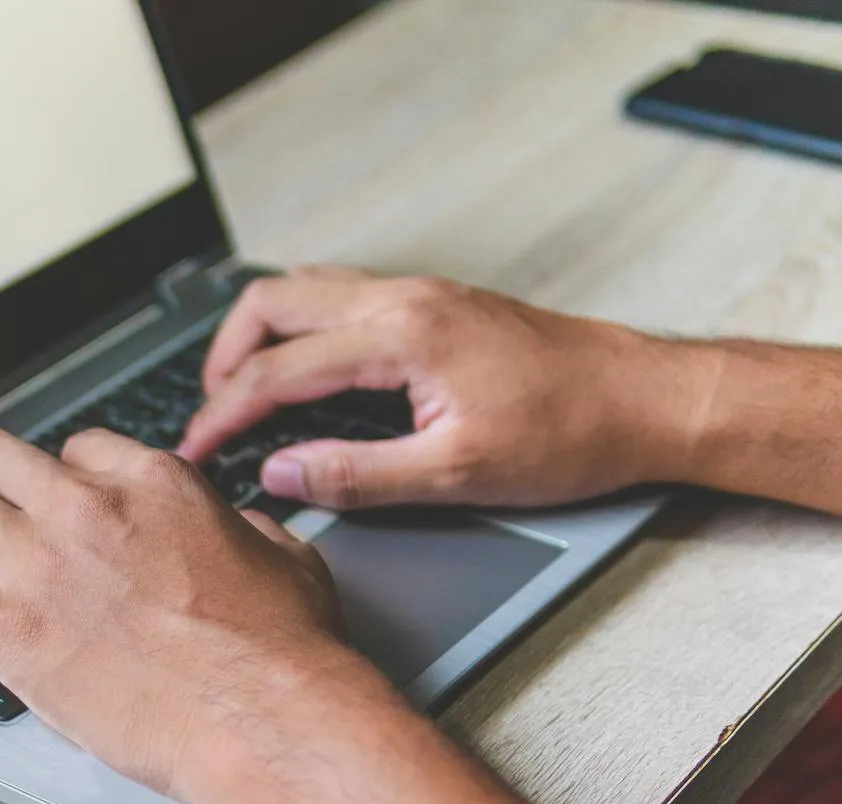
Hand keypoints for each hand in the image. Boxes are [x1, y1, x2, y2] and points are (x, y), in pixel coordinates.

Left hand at [0, 427, 348, 802]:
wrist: (261, 716)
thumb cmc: (282, 651)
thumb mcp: (285, 557)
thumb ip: (244, 530)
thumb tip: (237, 531)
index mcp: (152, 483)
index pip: (77, 452)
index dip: (62, 482)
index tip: (58, 512)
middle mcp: (85, 509)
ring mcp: (41, 565)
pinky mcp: (8, 630)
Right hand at [177, 269, 713, 510]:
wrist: (647, 400)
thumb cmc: (571, 434)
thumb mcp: (455, 477)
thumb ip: (357, 475)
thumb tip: (282, 474)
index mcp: (401, 335)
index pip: (278, 370)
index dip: (223, 414)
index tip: (194, 449)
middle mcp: (404, 298)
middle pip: (272, 302)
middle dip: (224, 359)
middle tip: (208, 415)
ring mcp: (421, 293)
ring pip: (304, 289)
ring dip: (259, 336)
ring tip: (242, 391)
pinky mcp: (436, 303)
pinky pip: (339, 296)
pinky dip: (299, 328)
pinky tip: (304, 370)